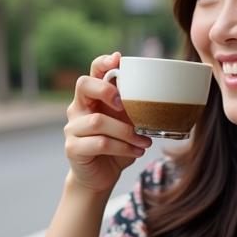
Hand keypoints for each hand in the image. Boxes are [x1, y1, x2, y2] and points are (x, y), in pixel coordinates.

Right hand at [64, 51, 151, 194]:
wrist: (100, 177)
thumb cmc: (116, 147)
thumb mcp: (128, 124)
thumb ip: (135, 108)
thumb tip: (164, 95)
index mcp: (92, 98)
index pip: (92, 72)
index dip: (103, 62)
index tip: (118, 59)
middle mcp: (78, 109)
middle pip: (84, 86)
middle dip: (106, 90)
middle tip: (124, 104)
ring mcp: (72, 129)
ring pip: (98, 121)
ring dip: (126, 131)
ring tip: (144, 141)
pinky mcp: (73, 148)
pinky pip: (100, 143)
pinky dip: (123, 147)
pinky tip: (137, 152)